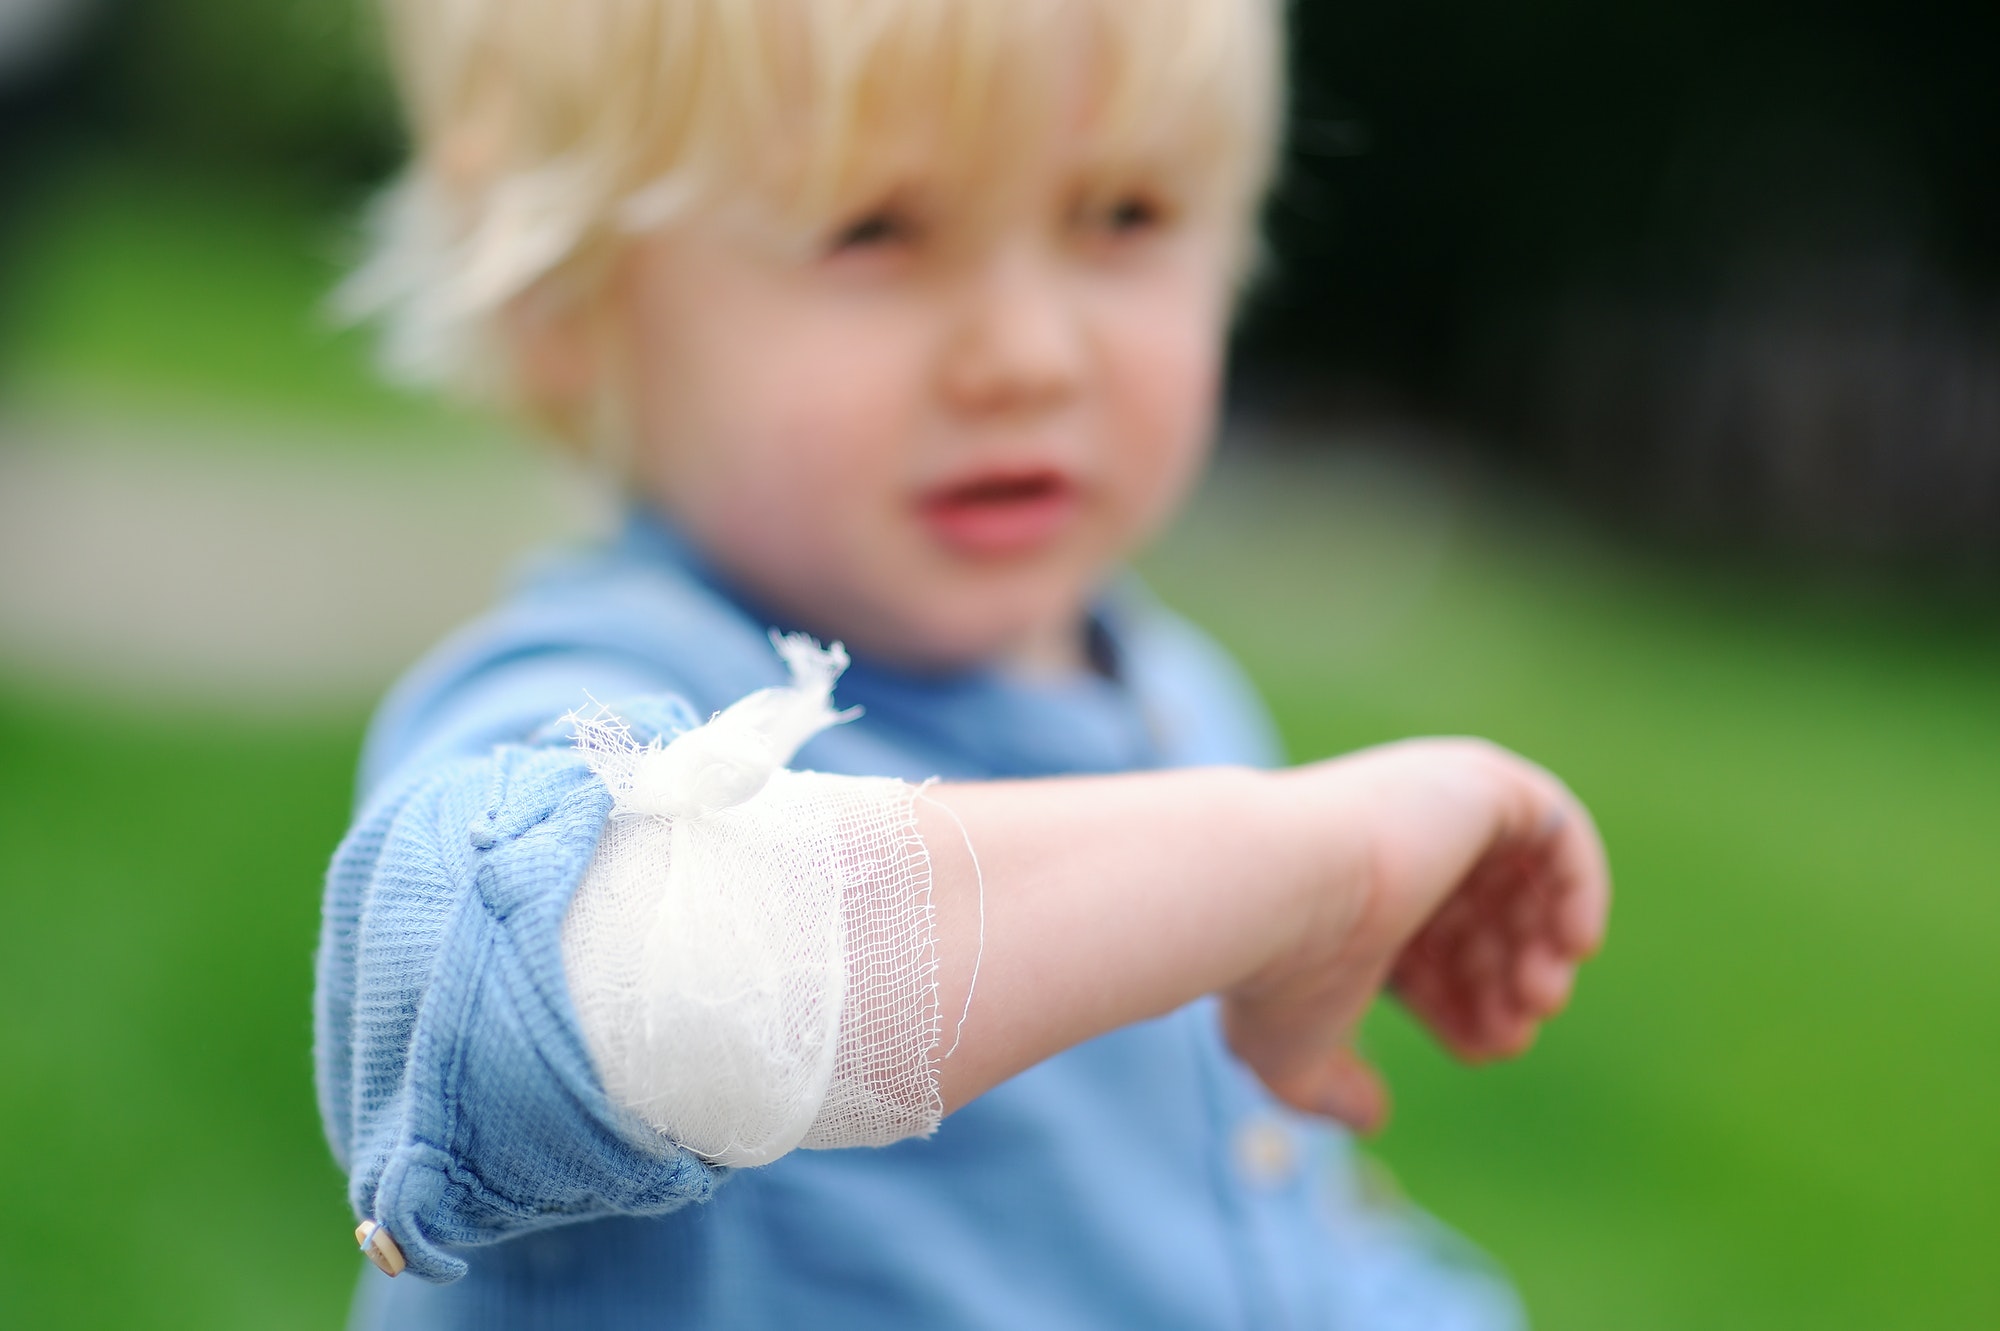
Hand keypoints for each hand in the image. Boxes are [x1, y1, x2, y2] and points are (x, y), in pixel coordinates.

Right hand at [1222, 739, 1609, 1132]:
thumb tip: (1372, 1118)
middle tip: (1516, 1032)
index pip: (1429, 943)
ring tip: (1539, 996)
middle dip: (1505, 982)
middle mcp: (1397, 840)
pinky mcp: (1481, 784)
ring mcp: (1439, 805)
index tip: (1479, 1050)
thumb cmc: (1275, 968)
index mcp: (1355, 888)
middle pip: (1481, 918)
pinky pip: (1560, 830)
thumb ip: (1328, 1087)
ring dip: (1542, 945)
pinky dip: (1579, 888)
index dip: (1462, 1003)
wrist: (1275, 891)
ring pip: (1523, 880)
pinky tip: (1571, 945)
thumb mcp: (1286, 1050)